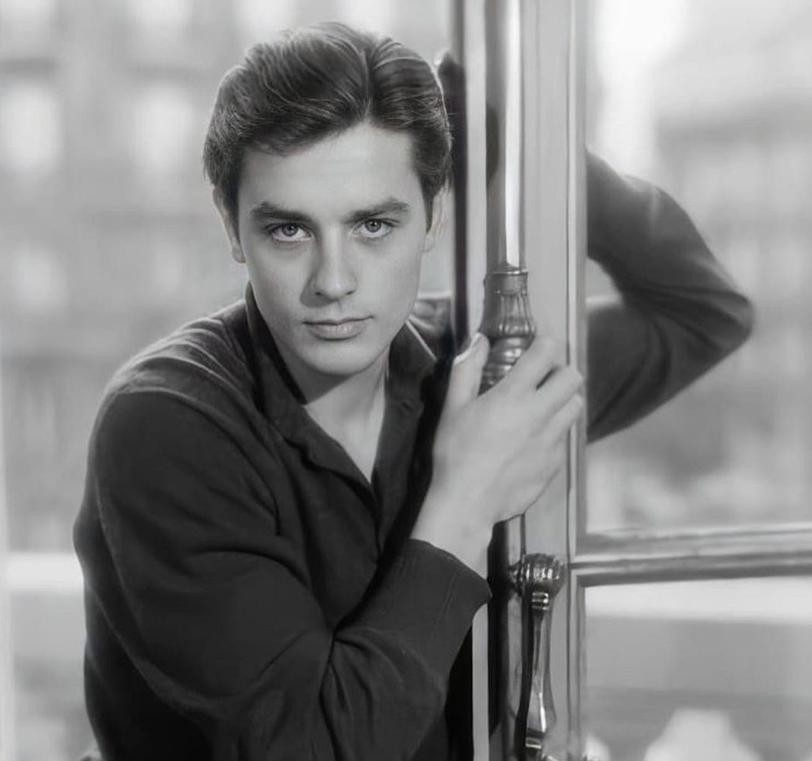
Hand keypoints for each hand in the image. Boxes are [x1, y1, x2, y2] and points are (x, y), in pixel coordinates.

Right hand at [411, 333, 582, 573]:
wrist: (468, 502)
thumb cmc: (455, 452)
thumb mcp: (453, 407)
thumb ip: (466, 369)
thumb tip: (479, 340)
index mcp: (513, 395)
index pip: (546, 354)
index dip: (545, 344)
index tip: (536, 348)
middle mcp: (540, 414)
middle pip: (573, 378)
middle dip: (560, 371)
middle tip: (543, 379)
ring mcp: (551, 440)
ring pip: (575, 407)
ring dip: (563, 400)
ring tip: (543, 407)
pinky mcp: (555, 463)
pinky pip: (565, 437)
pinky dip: (555, 430)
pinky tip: (535, 439)